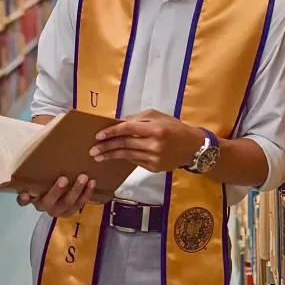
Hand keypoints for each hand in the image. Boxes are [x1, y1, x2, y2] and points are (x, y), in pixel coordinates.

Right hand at [16, 174, 95, 217]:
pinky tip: (92, 182)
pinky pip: (79, 204)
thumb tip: (31, 143)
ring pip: (67, 204)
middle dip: (56, 191)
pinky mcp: (70, 210)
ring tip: (84, 177)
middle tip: (64, 178)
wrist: (62, 187)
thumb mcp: (41, 171)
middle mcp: (44, 206)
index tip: (25, 193)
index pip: (23, 200)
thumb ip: (38, 166)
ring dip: (76, 191)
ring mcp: (58, 210)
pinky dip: (87, 193)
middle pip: (48, 202)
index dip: (24, 198)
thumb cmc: (48, 176)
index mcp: (33, 196)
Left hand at [89, 109, 204, 172]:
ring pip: (127, 155)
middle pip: (125, 144)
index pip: (128, 129)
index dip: (112, 132)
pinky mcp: (154, 168)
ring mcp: (154, 158)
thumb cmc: (174, 127)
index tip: (98, 135)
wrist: (192, 147)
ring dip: (111, 155)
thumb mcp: (157, 116)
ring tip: (98, 156)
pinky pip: (135, 162)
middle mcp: (154, 145)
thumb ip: (138, 119)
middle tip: (92, 150)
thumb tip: (119, 123)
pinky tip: (114, 157)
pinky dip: (124, 158)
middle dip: (107, 147)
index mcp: (155, 129)